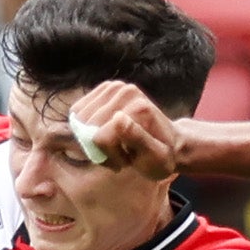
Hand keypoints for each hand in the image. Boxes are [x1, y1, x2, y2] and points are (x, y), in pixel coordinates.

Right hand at [63, 78, 187, 177]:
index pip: (100, 137)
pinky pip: (78, 111)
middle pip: (88, 127)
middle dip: (99, 147)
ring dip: (92, 137)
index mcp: (139, 108)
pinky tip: (105, 132)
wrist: (171, 142)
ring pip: (80, 119)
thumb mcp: (155, 157)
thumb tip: (118, 118)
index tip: (126, 162)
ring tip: (114, 144)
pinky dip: (86, 126)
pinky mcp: (106, 87)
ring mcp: (116, 87)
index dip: (108, 156)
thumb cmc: (162, 156)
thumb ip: (137, 138)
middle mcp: (127, 91)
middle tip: (120, 154)